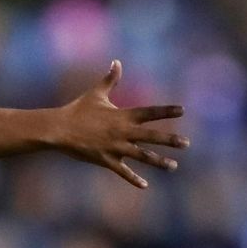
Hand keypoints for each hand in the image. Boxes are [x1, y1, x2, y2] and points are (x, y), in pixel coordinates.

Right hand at [47, 61, 188, 187]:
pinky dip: (133, 178)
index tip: (183, 110)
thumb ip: (110, 79)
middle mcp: (122, 131)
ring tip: (174, 166)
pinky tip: (145, 185)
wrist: (59, 129)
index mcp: (123, 116)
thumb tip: (117, 61)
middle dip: (170, 140)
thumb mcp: (96, 93)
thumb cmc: (78, 110)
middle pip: (151, 136)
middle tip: (187, 144)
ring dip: (158, 162)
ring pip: (142, 156)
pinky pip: (122, 171)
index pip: (149, 112)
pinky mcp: (106, 160)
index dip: (166, 111)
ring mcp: (115, 147)